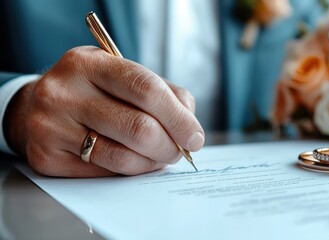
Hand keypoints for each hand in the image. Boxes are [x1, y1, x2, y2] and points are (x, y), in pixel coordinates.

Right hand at [4, 46, 204, 176]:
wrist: (38, 106)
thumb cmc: (93, 91)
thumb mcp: (122, 76)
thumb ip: (162, 93)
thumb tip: (189, 124)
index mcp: (88, 63)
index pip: (146, 89)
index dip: (178, 117)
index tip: (195, 136)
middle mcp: (64, 92)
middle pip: (138, 128)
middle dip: (170, 146)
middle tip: (180, 151)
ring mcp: (51, 126)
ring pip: (123, 157)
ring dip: (153, 162)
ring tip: (160, 156)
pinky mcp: (47, 157)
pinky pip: (105, 173)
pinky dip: (131, 170)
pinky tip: (137, 162)